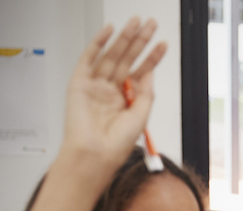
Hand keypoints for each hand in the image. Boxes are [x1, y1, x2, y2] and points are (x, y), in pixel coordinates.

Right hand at [63, 17, 166, 167]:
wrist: (96, 154)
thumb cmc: (117, 143)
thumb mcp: (140, 114)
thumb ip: (145, 91)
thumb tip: (149, 71)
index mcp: (125, 100)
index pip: (141, 73)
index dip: (152, 58)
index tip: (163, 44)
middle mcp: (110, 91)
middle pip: (127, 60)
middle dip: (139, 42)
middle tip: (150, 24)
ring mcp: (95, 86)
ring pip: (111, 56)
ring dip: (123, 39)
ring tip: (136, 24)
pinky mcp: (79, 84)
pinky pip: (89, 59)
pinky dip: (98, 44)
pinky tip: (109, 31)